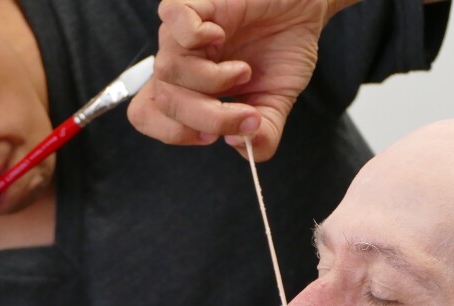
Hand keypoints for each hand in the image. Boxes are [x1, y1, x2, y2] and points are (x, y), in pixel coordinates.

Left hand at [129, 0, 358, 160]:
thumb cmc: (283, 49)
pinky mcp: (193, 2)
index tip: (213, 136)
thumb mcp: (277, 103)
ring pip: (168, 69)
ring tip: (244, 72)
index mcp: (187, 88)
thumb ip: (262, 135)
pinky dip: (199, 37)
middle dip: (206, 118)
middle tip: (245, 114)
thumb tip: (240, 144)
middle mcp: (178, 61)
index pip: (146, 115)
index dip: (174, 133)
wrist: (306, 9)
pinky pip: (175, 22)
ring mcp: (181, 32)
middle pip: (163, 101)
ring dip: (212, 81)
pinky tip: (222, 36)